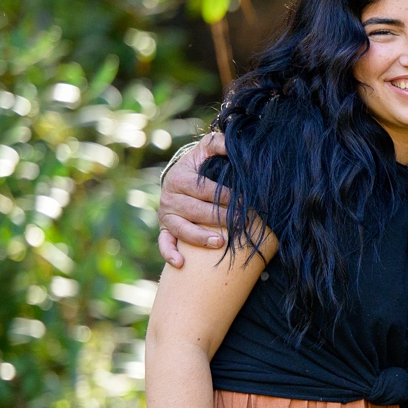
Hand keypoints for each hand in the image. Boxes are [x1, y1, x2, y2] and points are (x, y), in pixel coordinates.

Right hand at [156, 130, 230, 268]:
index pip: (202, 189)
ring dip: (199, 237)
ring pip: (181, 229)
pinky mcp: (165, 229)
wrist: (180, 178)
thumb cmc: (198, 166)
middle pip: (195, 210)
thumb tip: (231, 144)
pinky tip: (181, 264)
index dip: (223, 195)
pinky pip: (164, 243)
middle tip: (242, 223)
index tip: (243, 201)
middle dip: (220, 217)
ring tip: (220, 242)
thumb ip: (217, 144)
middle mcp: (169, 197)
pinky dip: (170, 254)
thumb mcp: (205, 151)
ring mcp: (166, 215)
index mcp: (179, 178)